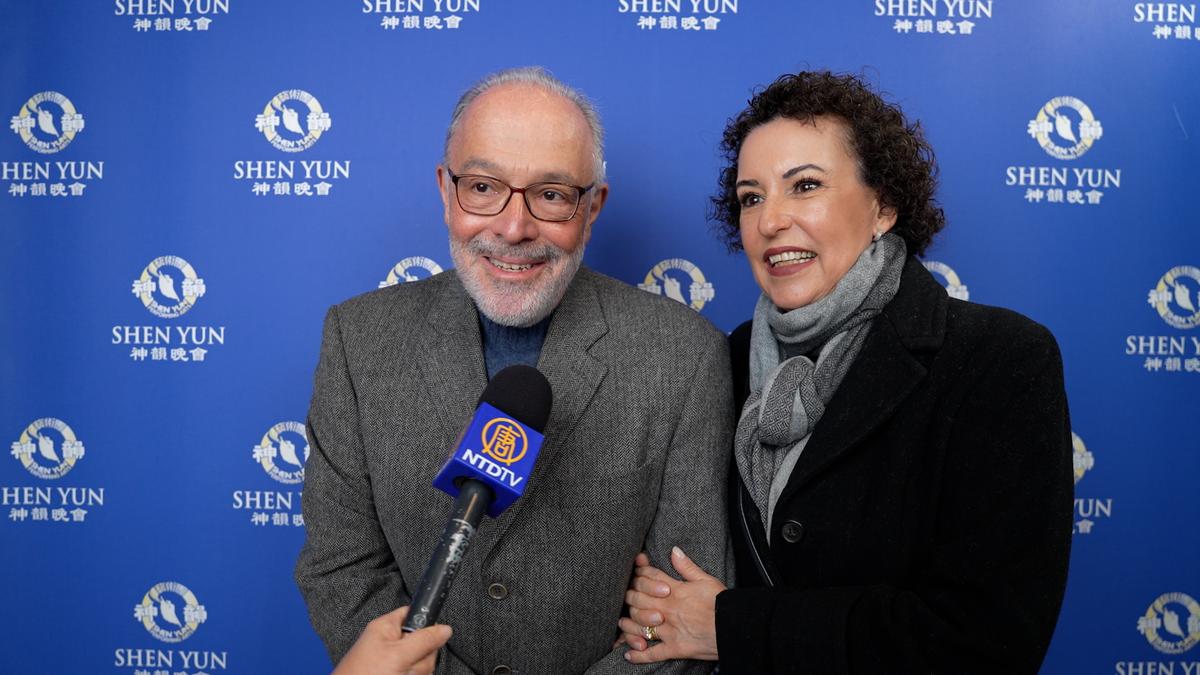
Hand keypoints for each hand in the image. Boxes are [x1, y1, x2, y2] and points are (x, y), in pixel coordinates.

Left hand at [333, 606, 451, 674]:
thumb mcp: (398, 655)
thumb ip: (424, 640)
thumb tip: (445, 629)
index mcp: (386, 627)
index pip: (414, 613)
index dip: (425, 624)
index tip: (428, 638)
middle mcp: (391, 642)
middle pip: (424, 642)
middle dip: (420, 658)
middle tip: (405, 666)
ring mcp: (395, 661)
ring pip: (422, 662)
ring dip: (416, 672)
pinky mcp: (398, 674)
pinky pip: (417, 674)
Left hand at [618, 546, 723, 662]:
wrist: (733, 628)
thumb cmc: (721, 603)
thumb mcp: (706, 579)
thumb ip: (687, 566)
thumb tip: (673, 550)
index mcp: (674, 591)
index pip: (649, 578)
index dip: (640, 572)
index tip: (636, 572)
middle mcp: (667, 609)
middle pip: (638, 599)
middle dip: (629, 595)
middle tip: (626, 594)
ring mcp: (668, 630)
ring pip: (639, 625)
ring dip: (628, 624)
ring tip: (623, 622)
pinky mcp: (674, 648)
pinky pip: (652, 653)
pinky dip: (639, 655)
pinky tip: (629, 655)